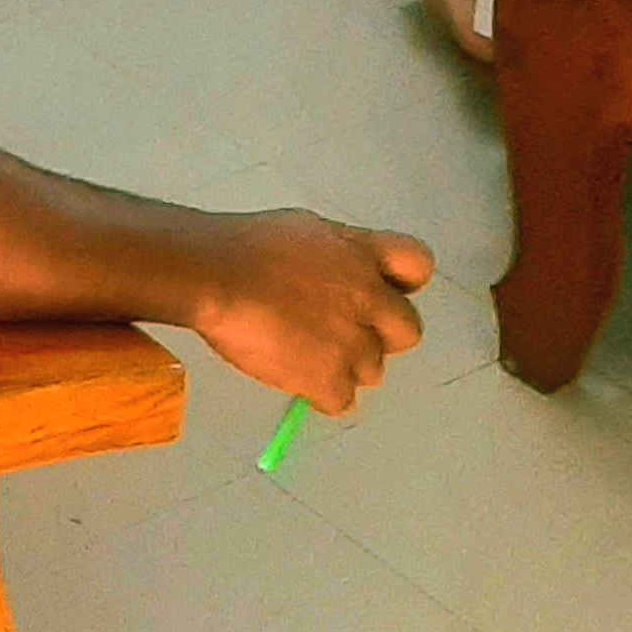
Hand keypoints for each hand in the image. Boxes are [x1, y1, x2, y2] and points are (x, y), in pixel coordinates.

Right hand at [182, 210, 434, 415]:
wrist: (212, 276)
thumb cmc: (248, 245)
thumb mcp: (308, 230)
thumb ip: (343, 253)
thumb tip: (351, 273)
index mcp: (364, 254)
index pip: (418, 265)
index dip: (402, 283)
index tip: (376, 291)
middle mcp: (369, 299)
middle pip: (408, 331)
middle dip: (380, 335)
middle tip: (341, 331)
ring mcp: (351, 343)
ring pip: (372, 370)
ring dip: (345, 365)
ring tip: (303, 351)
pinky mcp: (329, 380)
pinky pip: (342, 401)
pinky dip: (321, 394)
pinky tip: (294, 374)